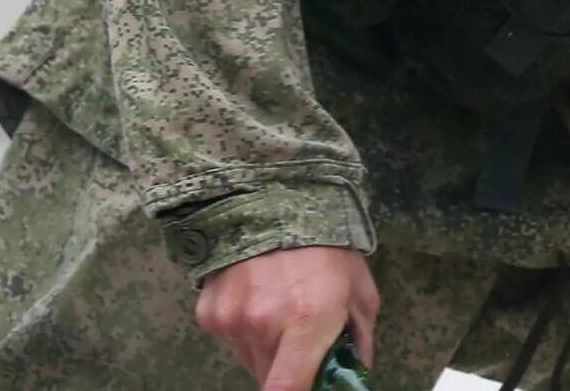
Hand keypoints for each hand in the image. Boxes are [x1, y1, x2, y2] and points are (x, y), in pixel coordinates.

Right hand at [195, 246, 378, 390]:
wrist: (274, 198)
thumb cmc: (326, 247)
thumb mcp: (359, 292)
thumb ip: (358, 341)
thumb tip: (355, 376)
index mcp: (307, 322)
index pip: (287, 390)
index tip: (305, 387)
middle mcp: (264, 325)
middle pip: (269, 376)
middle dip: (285, 367)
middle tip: (299, 340)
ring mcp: (232, 319)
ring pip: (248, 356)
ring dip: (263, 346)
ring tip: (278, 307)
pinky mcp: (209, 312)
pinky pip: (228, 336)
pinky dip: (241, 327)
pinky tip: (255, 294)